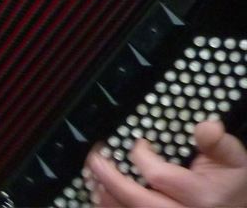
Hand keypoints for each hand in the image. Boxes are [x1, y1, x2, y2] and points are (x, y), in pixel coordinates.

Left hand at [87, 120, 246, 206]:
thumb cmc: (233, 187)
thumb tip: (205, 126)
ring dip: (107, 197)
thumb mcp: (234, 162)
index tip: (138, 144)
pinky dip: (114, 206)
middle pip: (137, 201)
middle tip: (95, 159)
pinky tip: (104, 194)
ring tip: (93, 177)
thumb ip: (218, 143)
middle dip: (110, 179)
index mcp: (201, 196)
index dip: (140, 155)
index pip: (157, 175)